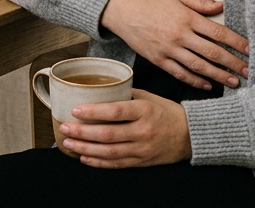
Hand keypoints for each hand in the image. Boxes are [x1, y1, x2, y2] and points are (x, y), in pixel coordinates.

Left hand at [60, 89, 191, 167]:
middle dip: (82, 132)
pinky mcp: (141, 162)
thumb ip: (126, 95)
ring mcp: (142, 149)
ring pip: (109, 152)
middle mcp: (143, 131)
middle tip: (64, 127)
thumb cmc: (167, 112)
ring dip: (85, 148)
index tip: (75, 110)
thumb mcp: (149, 98)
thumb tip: (100, 90)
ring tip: (69, 142)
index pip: (115, 112)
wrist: (190, 135)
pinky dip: (98, 162)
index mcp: (145, 110)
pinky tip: (84, 157)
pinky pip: (116, 164)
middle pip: (107, 134)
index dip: (93, 112)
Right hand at [99, 0, 248, 89]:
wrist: (122, 12)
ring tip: (233, 83)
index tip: (250, 50)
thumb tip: (221, 5)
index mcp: (187, 18)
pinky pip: (180, 73)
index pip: (218, 33)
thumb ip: (200, 3)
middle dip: (233, 63)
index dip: (236, 42)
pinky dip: (195, 81)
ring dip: (218, 76)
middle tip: (249, 71)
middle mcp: (179, 35)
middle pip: (212, 52)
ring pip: (199, 66)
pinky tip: (208, 85)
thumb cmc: (151, 2)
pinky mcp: (159, 60)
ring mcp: (169, 50)